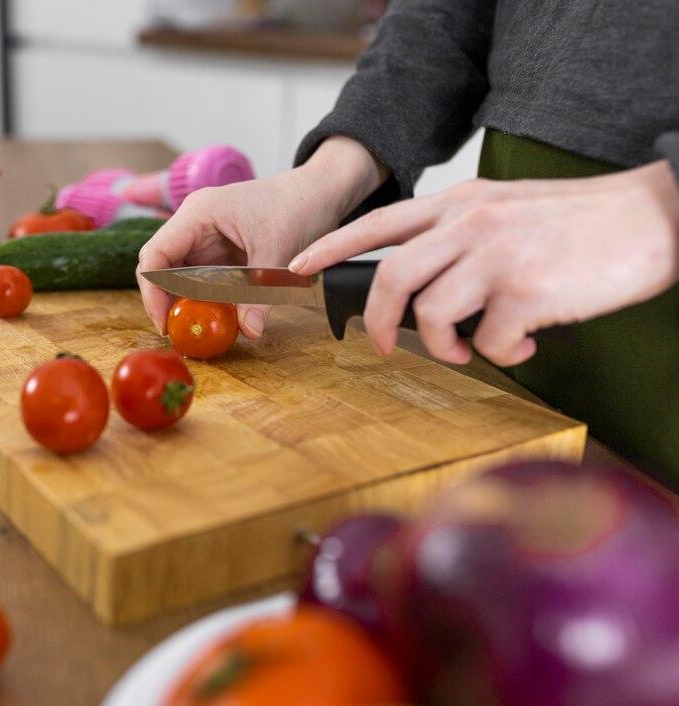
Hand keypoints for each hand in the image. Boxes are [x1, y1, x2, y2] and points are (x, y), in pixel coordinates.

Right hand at [137, 136, 386, 337]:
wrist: (317, 192)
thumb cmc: (296, 207)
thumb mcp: (278, 254)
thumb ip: (259, 295)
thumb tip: (250, 332)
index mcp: (198, 214)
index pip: (154, 256)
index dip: (153, 292)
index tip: (166, 323)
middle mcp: (192, 223)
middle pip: (160, 267)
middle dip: (166, 301)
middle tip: (180, 332)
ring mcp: (203, 236)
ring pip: (178, 275)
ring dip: (186, 302)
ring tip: (199, 327)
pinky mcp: (216, 250)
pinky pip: (199, 278)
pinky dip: (204, 298)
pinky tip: (217, 315)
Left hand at [289, 161, 678, 365]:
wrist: (651, 218)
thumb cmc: (579, 221)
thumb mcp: (506, 209)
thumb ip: (460, 235)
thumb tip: (427, 286)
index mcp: (459, 204)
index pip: (378, 223)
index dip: (330, 247)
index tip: (298, 270)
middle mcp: (469, 226)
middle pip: (390, 277)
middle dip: (378, 320)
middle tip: (385, 345)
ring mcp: (495, 257)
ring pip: (433, 314)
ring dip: (448, 346)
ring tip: (474, 348)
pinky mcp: (525, 292)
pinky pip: (488, 341)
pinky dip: (502, 355)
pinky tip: (525, 346)